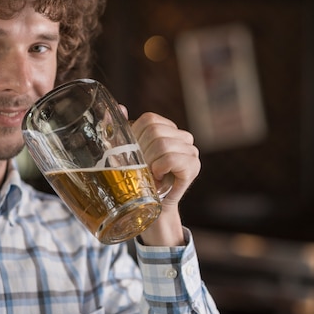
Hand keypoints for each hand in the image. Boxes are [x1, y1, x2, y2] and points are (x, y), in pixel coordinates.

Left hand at [129, 112, 200, 245]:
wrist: (147, 206)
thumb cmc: (136, 178)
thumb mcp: (124, 152)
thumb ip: (121, 129)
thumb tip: (119, 107)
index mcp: (167, 128)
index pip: (149, 119)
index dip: (137, 137)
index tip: (136, 155)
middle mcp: (183, 136)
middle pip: (155, 132)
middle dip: (143, 152)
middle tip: (144, 168)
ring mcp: (191, 150)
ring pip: (162, 144)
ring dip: (150, 163)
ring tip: (151, 174)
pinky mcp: (194, 165)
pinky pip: (171, 159)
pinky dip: (159, 169)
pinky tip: (159, 178)